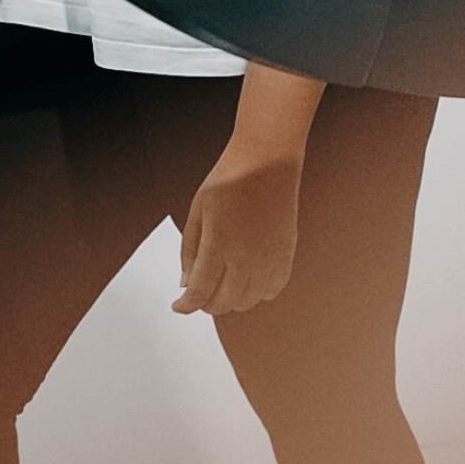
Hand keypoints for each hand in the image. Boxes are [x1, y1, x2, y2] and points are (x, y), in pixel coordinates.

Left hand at [172, 141, 301, 315]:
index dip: (185, 305)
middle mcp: (246, 257)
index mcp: (219, 244)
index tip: (179, 305)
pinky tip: (247, 276)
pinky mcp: (286, 253)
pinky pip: (272, 289)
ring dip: (231, 299)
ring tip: (222, 280)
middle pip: (223, 303)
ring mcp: (269, 257)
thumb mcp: (198, 209)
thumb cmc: (231, 176)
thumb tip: (185, 282)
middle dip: (205, 302)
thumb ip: (190, 249)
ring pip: (248, 302)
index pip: (200, 293)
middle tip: (198, 289)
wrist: (267, 158)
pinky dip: (257, 291)